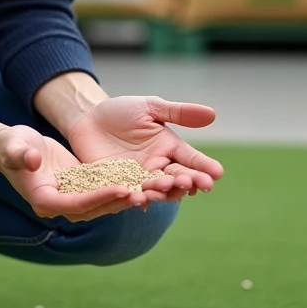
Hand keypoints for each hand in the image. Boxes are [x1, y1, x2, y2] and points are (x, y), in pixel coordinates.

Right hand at [0, 125, 151, 221]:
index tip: (120, 189)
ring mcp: (71, 198)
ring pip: (102, 203)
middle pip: (93, 208)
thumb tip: (32, 160)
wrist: (15, 146)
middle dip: (118, 201)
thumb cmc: (10, 145)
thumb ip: (20, 154)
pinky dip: (122, 189)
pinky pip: (103, 192)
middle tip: (144, 194)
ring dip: (125, 198)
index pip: (75, 204)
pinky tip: (143, 183)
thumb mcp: (12, 146)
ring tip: (149, 191)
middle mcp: (60, 205)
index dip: (98, 198)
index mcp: (44, 200)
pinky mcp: (81, 188)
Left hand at [65, 97, 222, 202]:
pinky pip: (129, 194)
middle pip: (177, 178)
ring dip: (164, 191)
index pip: (192, 160)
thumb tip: (213, 114)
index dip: (204, 167)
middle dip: (189, 182)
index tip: (218, 173)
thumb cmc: (121, 111)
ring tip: (168, 188)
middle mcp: (158, 167)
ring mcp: (138, 178)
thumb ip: (179, 113)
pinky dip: (136, 198)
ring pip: (156, 190)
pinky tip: (141, 199)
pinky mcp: (117, 186)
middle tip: (198, 184)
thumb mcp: (151, 107)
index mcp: (170, 148)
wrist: (88, 120)